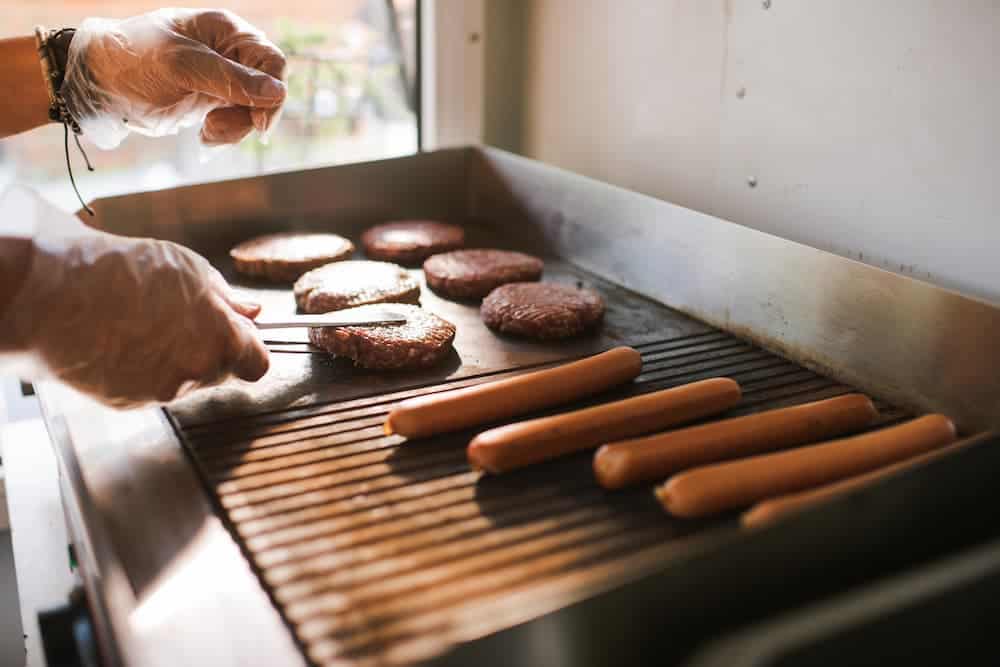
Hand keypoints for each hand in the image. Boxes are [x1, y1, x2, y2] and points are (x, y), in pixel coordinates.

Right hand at [0, 191, 268, 406]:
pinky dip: (141, 370)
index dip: (248, 350)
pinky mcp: (130, 402)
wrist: (56, 295)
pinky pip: (149, 387)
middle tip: (175, 321)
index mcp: (222, 339)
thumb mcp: (191, 270)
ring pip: (184, 380)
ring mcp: (163, 390)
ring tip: (139, 327)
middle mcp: (198, 372)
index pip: (258, 364)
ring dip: (172, 359)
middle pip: (220, 371)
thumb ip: (228, 299)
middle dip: (207, 350)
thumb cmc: (124, 273)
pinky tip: (120, 343)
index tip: (238, 339)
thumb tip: (253, 313)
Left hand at [61, 9, 286, 148]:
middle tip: (220, 129)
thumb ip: (231, 79)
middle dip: (251, 114)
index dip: (272, 93)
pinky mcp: (213, 99)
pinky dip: (226, 134)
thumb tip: (277, 92)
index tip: (257, 123)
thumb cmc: (135, 61)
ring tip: (208, 134)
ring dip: (237, 128)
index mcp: (226, 31)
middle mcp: (229, 52)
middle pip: (268, 88)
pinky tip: (204, 136)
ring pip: (255, 109)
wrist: (100, 82)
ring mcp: (223, 77)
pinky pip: (237, 120)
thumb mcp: (182, 67)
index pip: (271, 61)